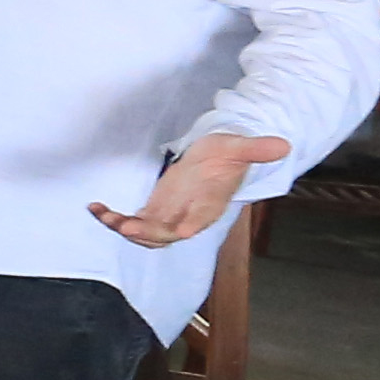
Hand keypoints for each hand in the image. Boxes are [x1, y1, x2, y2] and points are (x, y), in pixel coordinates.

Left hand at [92, 133, 289, 246]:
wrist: (216, 158)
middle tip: (126, 226)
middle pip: (166, 234)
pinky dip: (114, 219)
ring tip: (105, 215)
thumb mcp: (240, 146)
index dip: (190, 226)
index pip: (202, 219)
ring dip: (124, 228)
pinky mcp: (154, 210)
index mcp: (210, 203)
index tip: (179, 231)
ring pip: (145, 233)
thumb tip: (283, 146)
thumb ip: (255, 148)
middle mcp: (188, 216)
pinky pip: (131, 222)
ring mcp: (169, 215)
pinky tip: (96, 207)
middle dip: (147, 233)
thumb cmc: (228, 153)